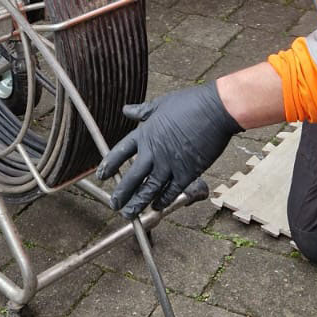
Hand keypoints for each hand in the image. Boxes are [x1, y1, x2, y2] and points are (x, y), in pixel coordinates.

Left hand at [97, 83, 241, 217]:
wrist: (214, 110)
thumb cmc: (190, 103)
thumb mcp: (160, 104)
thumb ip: (142, 112)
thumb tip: (127, 110)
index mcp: (145, 134)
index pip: (120, 152)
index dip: (109, 165)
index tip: (102, 175)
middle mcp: (154, 152)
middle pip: (132, 177)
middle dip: (121, 193)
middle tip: (115, 204)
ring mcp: (169, 164)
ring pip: (149, 189)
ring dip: (138, 203)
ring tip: (129, 213)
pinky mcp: (187, 172)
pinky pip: (171, 191)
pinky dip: (163, 201)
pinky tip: (157, 206)